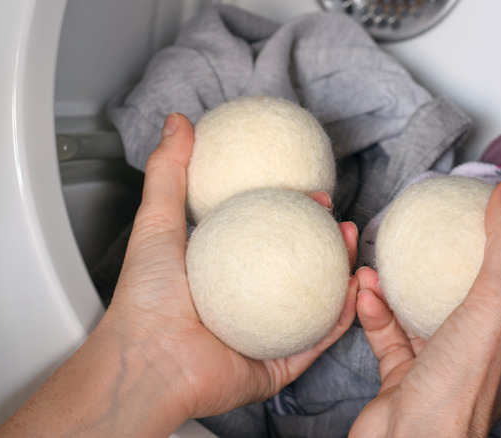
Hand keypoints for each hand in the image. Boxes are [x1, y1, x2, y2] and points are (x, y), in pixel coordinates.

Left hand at [0, 113, 358, 437]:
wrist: (149, 363)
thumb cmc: (145, 302)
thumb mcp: (156, 223)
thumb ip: (169, 173)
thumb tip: (178, 124)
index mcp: (222, 273)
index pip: (267, 236)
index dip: (294, 213)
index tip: (311, 193)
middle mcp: (247, 302)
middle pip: (299, 267)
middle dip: (327, 241)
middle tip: (340, 219)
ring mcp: (267, 334)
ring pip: (318, 301)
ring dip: (343, 273)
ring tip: (354, 246)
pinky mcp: (279, 364)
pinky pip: (319, 339)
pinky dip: (343, 315)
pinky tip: (355, 289)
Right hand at [349, 179, 500, 437]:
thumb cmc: (458, 389)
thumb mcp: (494, 305)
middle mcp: (483, 357)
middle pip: (479, 302)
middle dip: (461, 267)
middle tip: (446, 233)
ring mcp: (442, 367)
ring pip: (426, 315)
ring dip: (408, 284)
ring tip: (392, 254)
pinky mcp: (404, 378)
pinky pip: (389, 335)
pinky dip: (377, 310)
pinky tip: (365, 287)